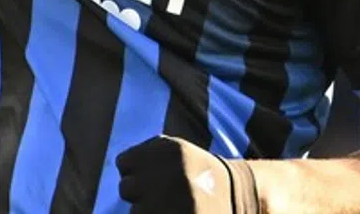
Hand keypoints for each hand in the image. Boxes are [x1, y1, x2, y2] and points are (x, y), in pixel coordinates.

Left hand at [117, 135, 259, 212]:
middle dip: (139, 193)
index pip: (124, 163)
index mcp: (168, 151)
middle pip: (126, 188)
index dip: (134, 171)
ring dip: (147, 211)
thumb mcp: (179, 152)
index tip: (148, 176)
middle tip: (160, 195)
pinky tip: (171, 213)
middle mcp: (169, 174)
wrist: (238, 195)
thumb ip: (148, 153)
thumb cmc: (200, 173)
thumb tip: (121, 166)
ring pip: (135, 211)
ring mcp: (171, 202)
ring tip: (168, 207)